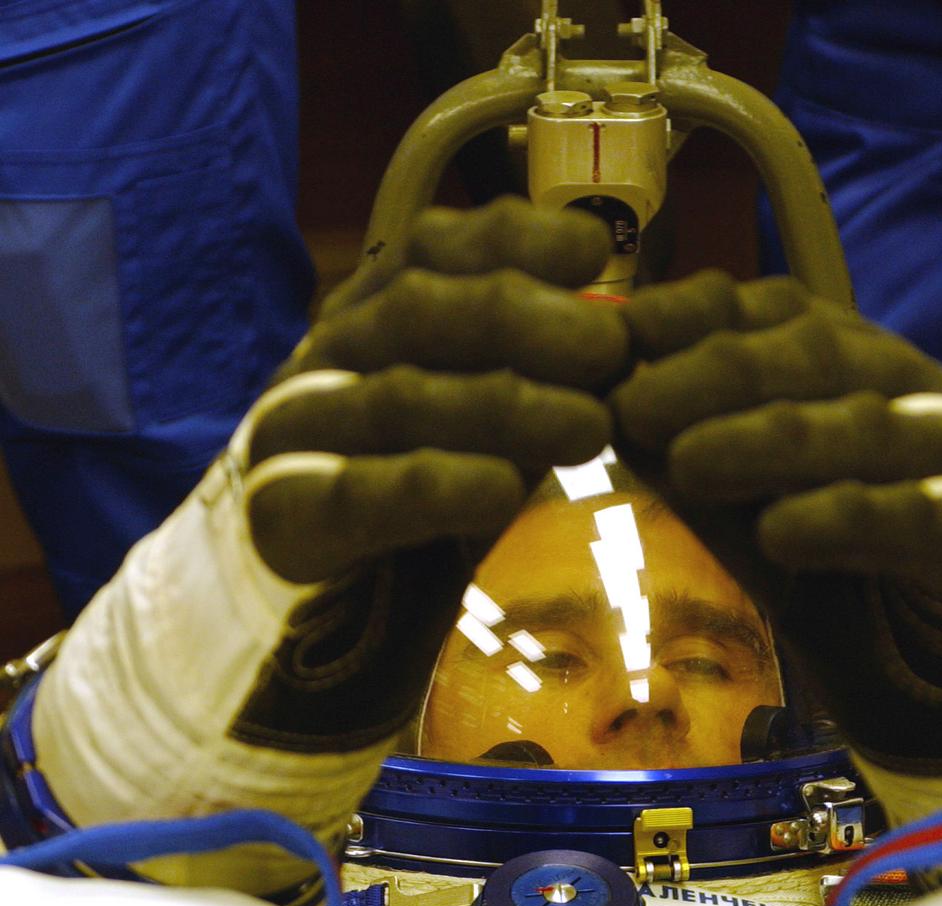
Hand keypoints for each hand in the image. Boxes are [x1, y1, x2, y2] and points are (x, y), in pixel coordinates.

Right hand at [244, 196, 628, 583]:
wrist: (299, 594)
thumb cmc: (409, 490)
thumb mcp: (468, 412)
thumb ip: (520, 369)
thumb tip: (621, 340)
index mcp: (367, 316)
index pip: (431, 248)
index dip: (515, 240)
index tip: (594, 251)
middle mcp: (326, 358)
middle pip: (419, 313)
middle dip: (523, 319)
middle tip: (613, 348)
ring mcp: (295, 434)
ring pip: (399, 400)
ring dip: (505, 406)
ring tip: (592, 428)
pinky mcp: (286, 518)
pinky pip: (359, 493)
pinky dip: (434, 486)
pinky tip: (503, 491)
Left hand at [611, 271, 941, 602]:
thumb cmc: (834, 553)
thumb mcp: (749, 494)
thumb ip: (694, 449)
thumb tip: (609, 406)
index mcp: (855, 360)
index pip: (779, 310)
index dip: (700, 313)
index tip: (627, 335)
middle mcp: (911, 388)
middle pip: (819, 357)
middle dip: (720, 374)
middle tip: (635, 408)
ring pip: (869, 426)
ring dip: (771, 439)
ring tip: (689, 464)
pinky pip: (918, 517)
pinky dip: (845, 518)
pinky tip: (780, 532)